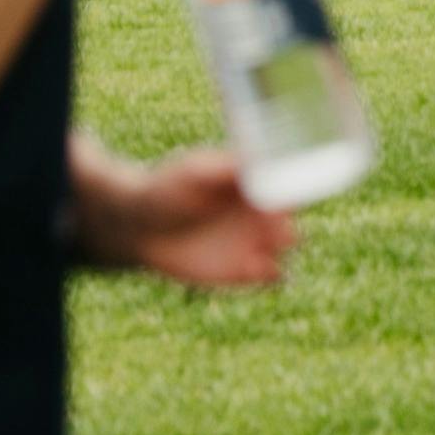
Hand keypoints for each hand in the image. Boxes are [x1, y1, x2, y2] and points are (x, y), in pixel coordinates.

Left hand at [74, 137, 295, 292]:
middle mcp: (262, 209)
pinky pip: (272, 274)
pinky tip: (253, 267)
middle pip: (292, 214)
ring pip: (288, 245)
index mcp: (257, 180)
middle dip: (286, 220)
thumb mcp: (194, 172)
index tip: (278, 194)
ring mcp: (257, 240)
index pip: (289, 181)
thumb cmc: (168, 189)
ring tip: (262, 246)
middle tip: (270, 225)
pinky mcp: (245, 270)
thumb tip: (259, 159)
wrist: (142, 226)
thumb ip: (226, 167)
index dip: (291, 187)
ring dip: (282, 246)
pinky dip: (271, 273)